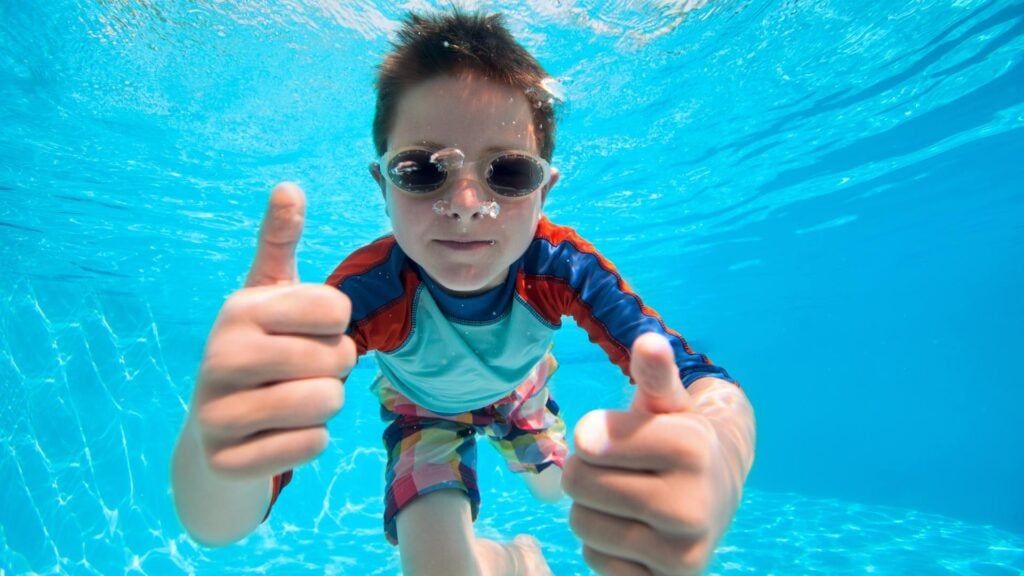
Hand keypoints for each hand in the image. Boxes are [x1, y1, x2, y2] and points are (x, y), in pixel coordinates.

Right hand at [190, 182, 355, 479]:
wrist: (215, 432)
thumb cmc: (259, 351)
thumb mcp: (267, 295)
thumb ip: (280, 243)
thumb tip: (288, 186)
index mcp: (239, 309)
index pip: (337, 309)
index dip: (336, 326)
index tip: (306, 332)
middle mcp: (220, 356)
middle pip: (339, 359)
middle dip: (334, 370)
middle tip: (301, 372)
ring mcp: (217, 412)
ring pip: (327, 404)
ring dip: (324, 407)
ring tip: (291, 401)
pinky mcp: (226, 459)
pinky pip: (311, 446)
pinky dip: (309, 443)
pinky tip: (278, 434)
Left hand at [562, 333, 741, 574]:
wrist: (721, 492)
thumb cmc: (679, 438)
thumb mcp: (669, 403)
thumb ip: (655, 375)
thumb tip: (648, 342)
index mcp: (693, 448)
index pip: (588, 442)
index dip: (591, 435)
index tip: (611, 435)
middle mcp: (693, 505)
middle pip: (577, 483)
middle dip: (587, 471)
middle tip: (617, 468)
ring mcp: (682, 554)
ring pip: (581, 524)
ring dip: (591, 509)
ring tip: (624, 498)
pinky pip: (594, 559)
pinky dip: (603, 544)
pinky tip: (634, 529)